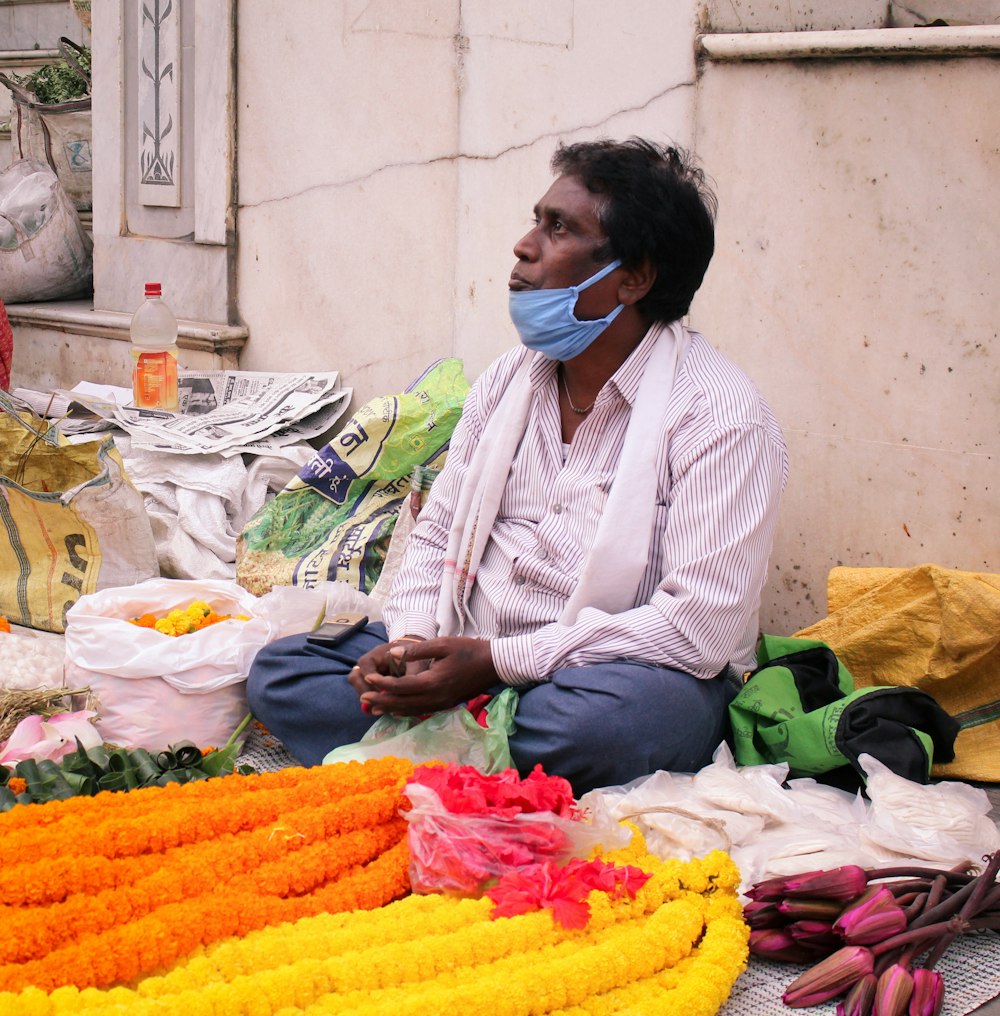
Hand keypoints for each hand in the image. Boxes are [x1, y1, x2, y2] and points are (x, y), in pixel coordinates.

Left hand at [350, 636, 498, 716]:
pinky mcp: (445, 704)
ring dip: (390, 708)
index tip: (368, 678)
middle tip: (363, 698)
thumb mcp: (443, 644)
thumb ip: (416, 650)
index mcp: (433, 682)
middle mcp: (435, 697)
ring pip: (410, 710)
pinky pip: (420, 710)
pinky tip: (396, 709)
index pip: (401, 686)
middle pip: (402, 703)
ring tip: (373, 706)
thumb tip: (393, 653)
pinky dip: (405, 710)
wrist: (494, 665)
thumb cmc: (469, 650)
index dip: (382, 684)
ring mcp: (441, 703)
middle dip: (381, 700)